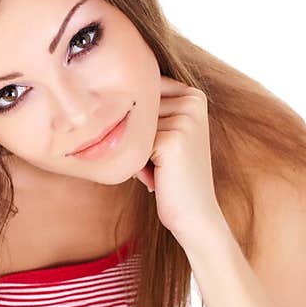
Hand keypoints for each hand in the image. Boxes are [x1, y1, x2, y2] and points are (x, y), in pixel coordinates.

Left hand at [132, 76, 225, 248]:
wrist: (195, 215)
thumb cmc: (174, 176)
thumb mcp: (168, 134)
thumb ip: (151, 110)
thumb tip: (110, 92)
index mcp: (195, 94)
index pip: (144, 92)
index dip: (140, 124)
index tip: (161, 148)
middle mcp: (193, 101)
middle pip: (138, 109)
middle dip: (138, 139)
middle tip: (160, 164)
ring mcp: (185, 119)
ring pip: (134, 127)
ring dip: (135, 152)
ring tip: (160, 170)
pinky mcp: (172, 140)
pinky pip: (133, 146)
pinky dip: (136, 165)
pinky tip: (157, 178)